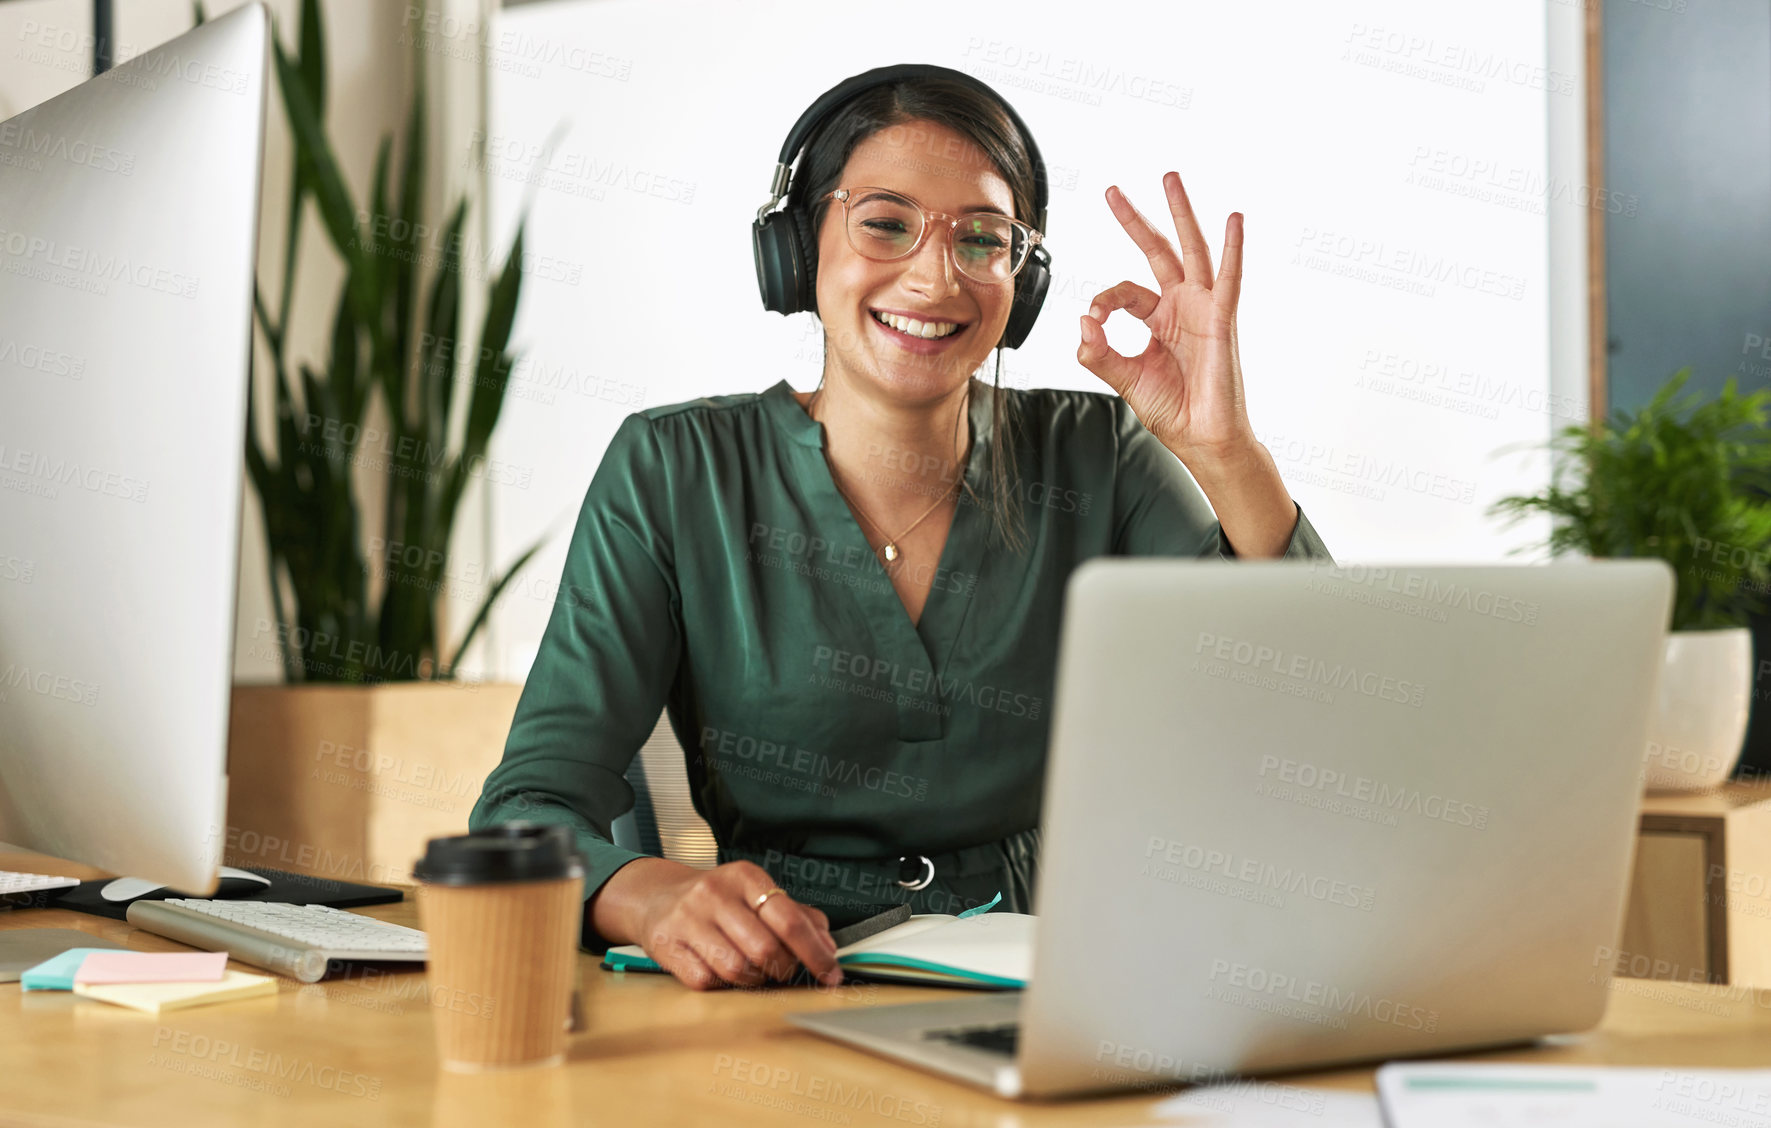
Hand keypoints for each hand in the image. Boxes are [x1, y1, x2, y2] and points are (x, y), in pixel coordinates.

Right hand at [631, 861, 841, 990]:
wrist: (656, 897)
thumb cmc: (717, 901)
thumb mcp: (755, 895)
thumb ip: (796, 916)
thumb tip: (828, 946)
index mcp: (744, 876)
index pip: (789, 919)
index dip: (815, 952)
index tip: (831, 973)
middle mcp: (714, 893)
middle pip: (765, 949)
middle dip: (783, 969)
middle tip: (783, 970)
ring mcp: (687, 919)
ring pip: (737, 969)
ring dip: (754, 980)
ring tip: (752, 970)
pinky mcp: (666, 945)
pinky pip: (706, 981)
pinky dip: (722, 985)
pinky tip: (721, 971)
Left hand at [1076, 172, 1254, 463]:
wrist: (1201, 438)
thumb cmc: (1173, 409)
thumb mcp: (1125, 379)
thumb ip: (1099, 353)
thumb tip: (1082, 323)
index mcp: (1157, 317)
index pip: (1124, 291)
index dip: (1103, 301)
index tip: (1094, 323)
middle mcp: (1181, 305)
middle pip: (1157, 250)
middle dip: (1135, 219)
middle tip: (1112, 190)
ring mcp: (1203, 308)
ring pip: (1191, 249)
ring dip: (1180, 213)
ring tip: (1169, 180)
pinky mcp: (1222, 319)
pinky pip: (1229, 278)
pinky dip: (1233, 248)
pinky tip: (1234, 219)